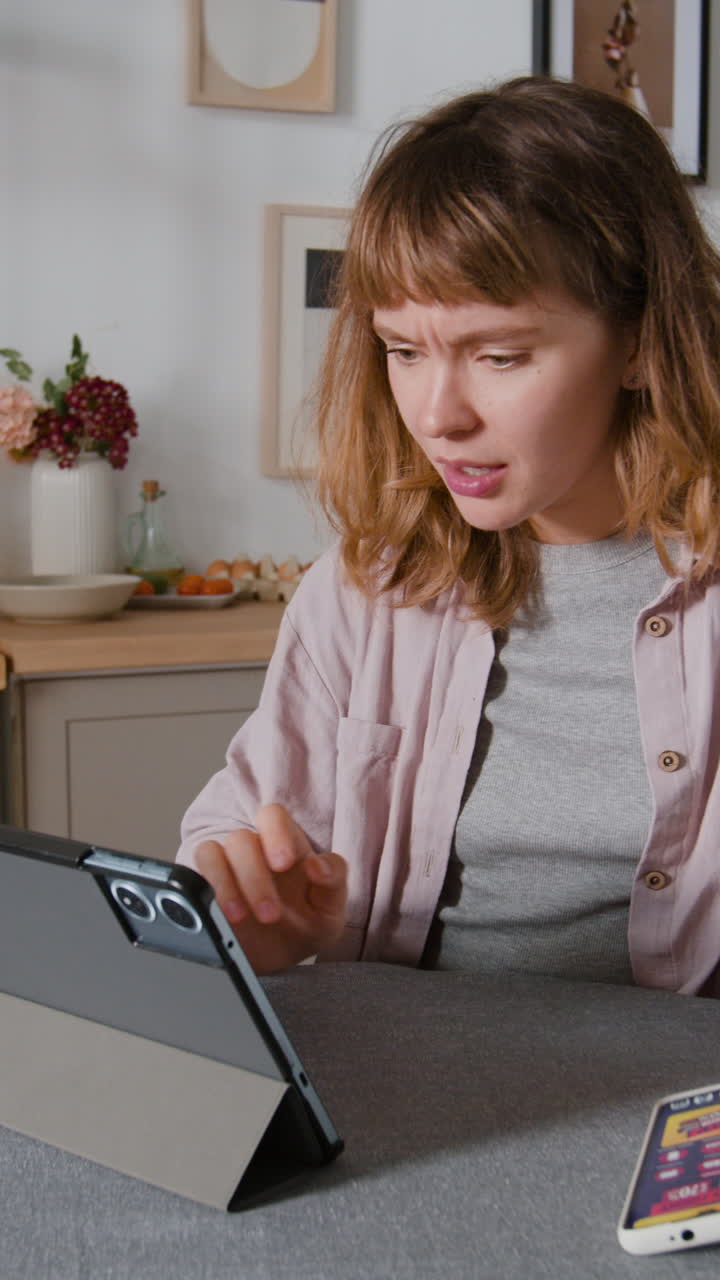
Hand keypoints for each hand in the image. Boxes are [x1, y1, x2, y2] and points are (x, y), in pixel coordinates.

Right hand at [194, 804, 347, 973]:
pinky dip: (203, 891)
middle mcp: (252, 851)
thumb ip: (334, 881)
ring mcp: (224, 868)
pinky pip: (191, 874)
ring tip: (239, 918)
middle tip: (270, 915)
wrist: (277, 962)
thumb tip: (318, 865)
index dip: (275, 833)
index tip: (282, 864)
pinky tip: (218, 915)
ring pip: (211, 851)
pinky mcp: (202, 886)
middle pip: (241, 838)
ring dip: (225, 884)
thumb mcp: (329, 911)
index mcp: (286, 846)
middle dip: (254, 877)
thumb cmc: (305, 926)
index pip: (272, 816)